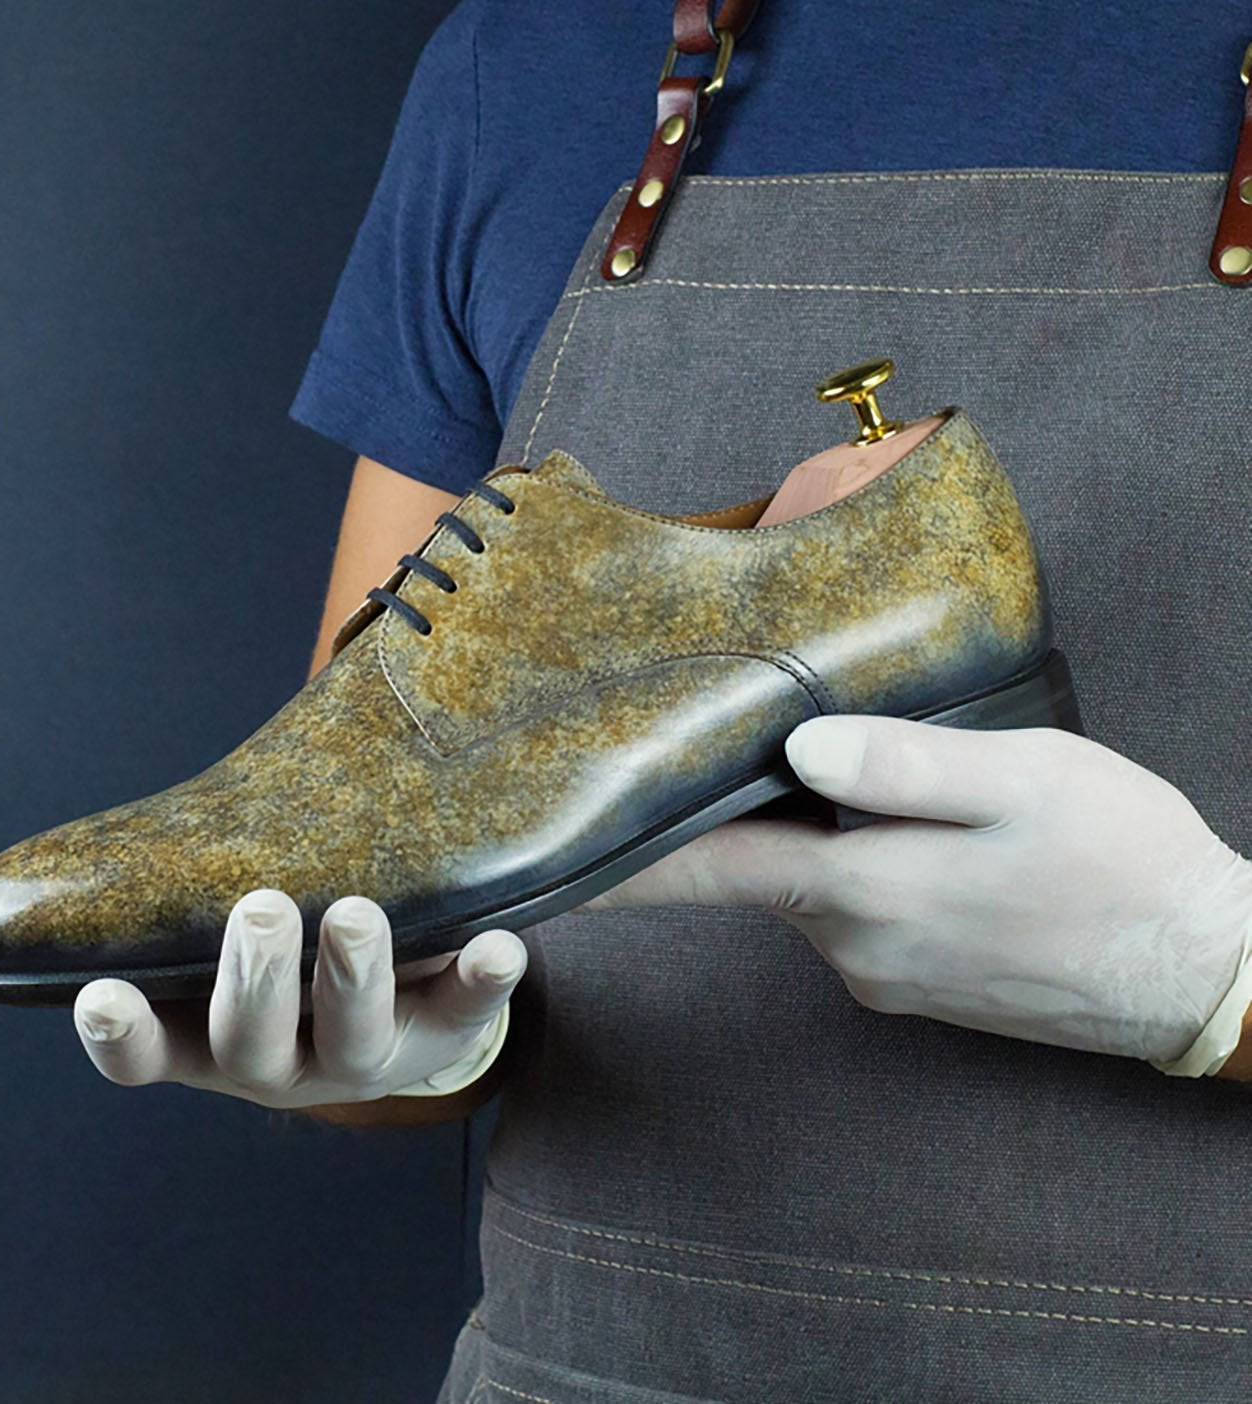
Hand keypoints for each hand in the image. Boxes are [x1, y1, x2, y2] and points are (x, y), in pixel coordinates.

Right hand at [0, 890, 527, 1106]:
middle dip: (254, 982)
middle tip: (256, 910)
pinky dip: (482, 985)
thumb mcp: (176, 966)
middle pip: (256, 1044)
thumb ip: (88, 939)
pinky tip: (502, 950)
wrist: (387, 1014)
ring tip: (353, 914)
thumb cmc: (261, 977)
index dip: (126, 1037)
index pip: (151, 1059)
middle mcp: (281, 1064)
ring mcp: (365, 1053)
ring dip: (352, 975)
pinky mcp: (441, 1029)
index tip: (103, 992)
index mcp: (206, 1044)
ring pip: (353, 1036)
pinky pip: (467, 1016)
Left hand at [594, 720, 1251, 1065]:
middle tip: (679, 753)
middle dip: (710, 819)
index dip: (621, 859)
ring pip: (801, 887)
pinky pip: (848, 909)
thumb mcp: (1023, 784)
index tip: (546, 855)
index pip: (706, 871)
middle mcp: (854, 946)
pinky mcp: (915, 978)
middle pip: (748, 870)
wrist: (1204, 971)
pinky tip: (883, 826)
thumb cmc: (1121, 863)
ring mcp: (883, 971)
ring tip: (808, 769)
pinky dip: (840, 865)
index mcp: (864, 892)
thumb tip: (798, 753)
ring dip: (791, 837)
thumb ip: (905, 768)